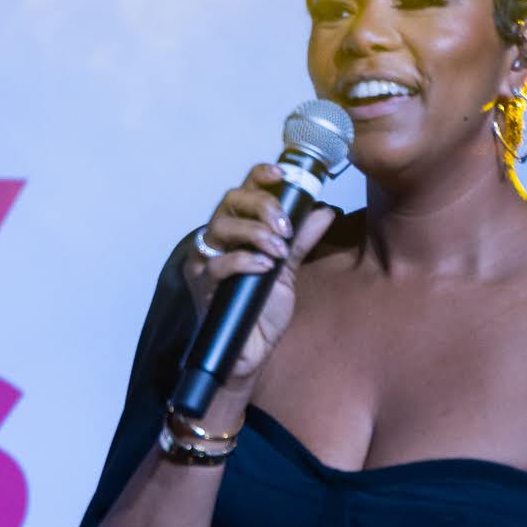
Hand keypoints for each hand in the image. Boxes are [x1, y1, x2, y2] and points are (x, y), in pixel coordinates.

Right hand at [183, 165, 340, 387]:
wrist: (250, 352)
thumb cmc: (262, 312)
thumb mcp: (288, 270)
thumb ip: (302, 240)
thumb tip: (324, 210)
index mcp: (235, 230)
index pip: (243, 190)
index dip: (260, 176)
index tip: (283, 174)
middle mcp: (216, 240)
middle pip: (231, 200)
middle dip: (262, 206)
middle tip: (285, 225)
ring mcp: (205, 262)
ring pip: (221, 227)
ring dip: (255, 232)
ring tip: (279, 250)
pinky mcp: (202, 286)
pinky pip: (218, 264)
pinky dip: (244, 260)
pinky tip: (265, 266)